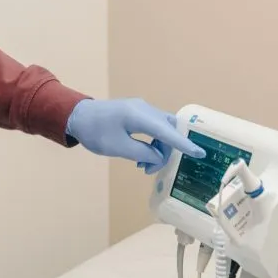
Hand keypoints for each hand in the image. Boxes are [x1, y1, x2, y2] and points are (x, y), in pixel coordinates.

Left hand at [66, 98, 203, 174]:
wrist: (77, 116)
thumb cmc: (95, 132)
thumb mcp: (118, 148)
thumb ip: (142, 153)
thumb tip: (158, 157)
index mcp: (139, 116)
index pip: (167, 132)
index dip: (184, 144)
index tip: (200, 153)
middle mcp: (144, 109)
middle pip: (168, 129)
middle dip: (166, 150)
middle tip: (150, 168)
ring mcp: (141, 109)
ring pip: (162, 129)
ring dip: (158, 148)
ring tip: (143, 165)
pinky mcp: (137, 112)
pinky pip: (153, 127)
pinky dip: (152, 142)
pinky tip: (141, 155)